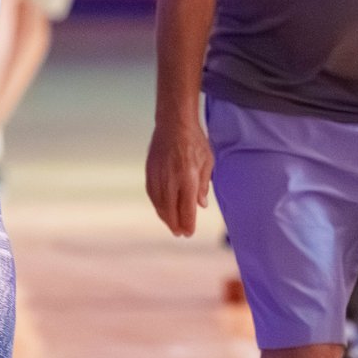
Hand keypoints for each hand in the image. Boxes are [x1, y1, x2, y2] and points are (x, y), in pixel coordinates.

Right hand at [145, 110, 212, 236]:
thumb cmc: (195, 141)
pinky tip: (162, 209)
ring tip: (171, 225)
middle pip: (170, 210)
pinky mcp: (149, 171)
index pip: (186, 208)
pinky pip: (152, 194)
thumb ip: (204, 185)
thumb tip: (201, 205)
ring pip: (159, 203)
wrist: (173, 123)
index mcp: (187, 177)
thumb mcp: (207, 162)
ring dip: (165, 217)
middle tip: (180, 233)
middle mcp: (170, 179)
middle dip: (175, 224)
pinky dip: (157, 205)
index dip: (187, 223)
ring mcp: (158, 175)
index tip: (189, 233)